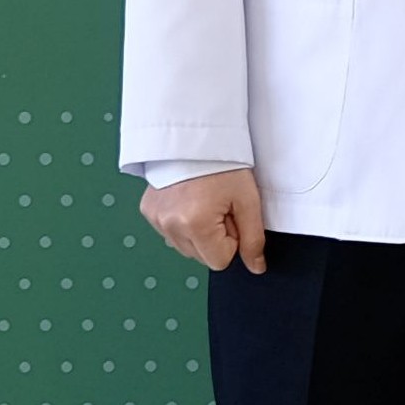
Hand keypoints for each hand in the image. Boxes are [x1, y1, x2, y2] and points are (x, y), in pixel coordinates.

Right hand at [143, 166, 268, 274]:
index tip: (232, 216)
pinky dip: (183, 223)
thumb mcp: (248, 200)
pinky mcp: (148, 211)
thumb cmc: (224, 165)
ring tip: (204, 202)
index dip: (233, 241)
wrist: (195, 137)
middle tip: (220, 206)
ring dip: (199, 232)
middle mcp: (170, 226)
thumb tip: (256, 267)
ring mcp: (156, 219)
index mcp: (195, 225)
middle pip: (202, 257)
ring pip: (186, 247)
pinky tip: (190, 200)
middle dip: (216, 237)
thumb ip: (253, 238)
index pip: (220, 262)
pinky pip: (171, 233)